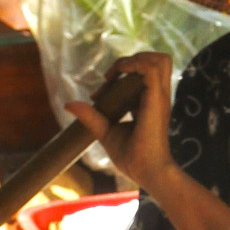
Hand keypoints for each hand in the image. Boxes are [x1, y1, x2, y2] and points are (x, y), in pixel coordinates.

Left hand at [67, 51, 173, 195]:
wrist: (147, 171)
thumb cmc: (132, 157)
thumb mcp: (106, 131)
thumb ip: (91, 116)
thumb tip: (69, 104)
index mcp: (149, 102)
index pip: (142, 74)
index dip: (119, 74)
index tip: (100, 91)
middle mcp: (157, 96)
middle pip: (158, 60)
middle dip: (134, 58)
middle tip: (113, 76)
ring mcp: (159, 96)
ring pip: (159, 59)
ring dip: (136, 59)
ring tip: (118, 72)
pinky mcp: (157, 100)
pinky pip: (151, 69)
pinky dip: (134, 64)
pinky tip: (118, 74)